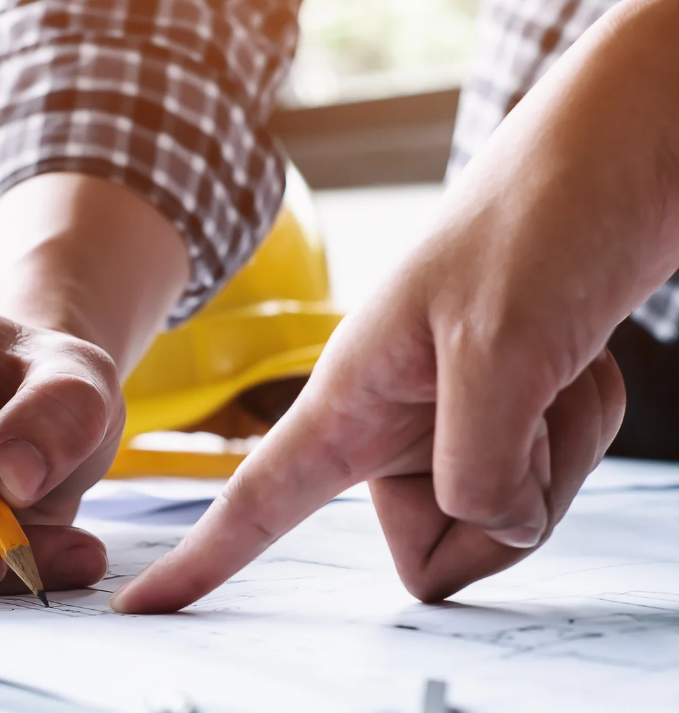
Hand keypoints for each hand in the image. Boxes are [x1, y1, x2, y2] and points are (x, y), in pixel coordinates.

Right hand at [110, 233, 625, 610]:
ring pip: (505, 519)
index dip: (199, 563)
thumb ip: (475, 463)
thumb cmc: (540, 216)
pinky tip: (582, 361)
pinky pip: (552, 479)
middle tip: (531, 407)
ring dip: (558, 450)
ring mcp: (452, 420)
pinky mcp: (509, 412)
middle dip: (503, 503)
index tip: (139, 606)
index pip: (257, 501)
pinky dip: (586, 424)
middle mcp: (393, 420)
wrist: (622, 154)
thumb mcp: (499, 343)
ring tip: (558, 363)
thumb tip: (488, 523)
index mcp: (349, 396)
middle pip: (433, 544)